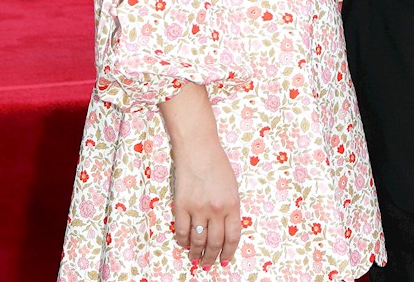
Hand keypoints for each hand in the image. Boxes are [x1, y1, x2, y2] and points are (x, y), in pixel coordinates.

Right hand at [171, 140, 241, 269]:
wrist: (198, 149)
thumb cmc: (217, 165)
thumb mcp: (232, 187)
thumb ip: (230, 208)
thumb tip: (225, 231)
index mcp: (232, 204)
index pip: (233, 237)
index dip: (228, 252)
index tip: (225, 260)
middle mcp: (216, 209)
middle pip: (215, 243)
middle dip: (212, 258)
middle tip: (208, 264)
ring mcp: (198, 208)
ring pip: (198, 241)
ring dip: (196, 253)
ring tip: (195, 258)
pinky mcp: (181, 206)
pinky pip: (181, 231)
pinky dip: (183, 241)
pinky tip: (185, 244)